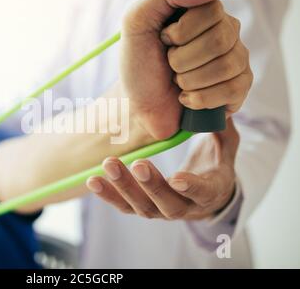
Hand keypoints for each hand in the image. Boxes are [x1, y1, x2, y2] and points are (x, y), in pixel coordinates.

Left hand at [86, 118, 238, 219]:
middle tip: (138, 163)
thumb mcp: (226, 147)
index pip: (203, 193)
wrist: (204, 192)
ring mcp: (162, 210)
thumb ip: (224, 131)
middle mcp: (186, 207)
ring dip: (123, 188)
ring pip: (142, 206)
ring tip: (107, 165)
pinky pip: (124, 206)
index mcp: (210, 191)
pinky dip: (108, 195)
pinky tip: (93, 181)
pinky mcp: (144, 208)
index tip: (177, 178)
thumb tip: (221, 109)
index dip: (192, 187)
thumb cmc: (215, 164)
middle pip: (167, 204)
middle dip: (151, 185)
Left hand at [120, 0, 252, 139]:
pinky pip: (233, 90)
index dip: (181, 32)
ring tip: (177, 82)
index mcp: (204, 13)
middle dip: (181, 60)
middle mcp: (226, 32)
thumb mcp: (137, 22)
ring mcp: (236, 60)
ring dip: (188, 81)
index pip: (212, 10)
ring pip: (227, 66)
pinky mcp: (239, 88)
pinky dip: (200, 99)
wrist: (138, 106)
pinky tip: (187, 98)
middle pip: (220, 40)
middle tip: (169, 65)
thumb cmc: (138, 64)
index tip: (163, 40)